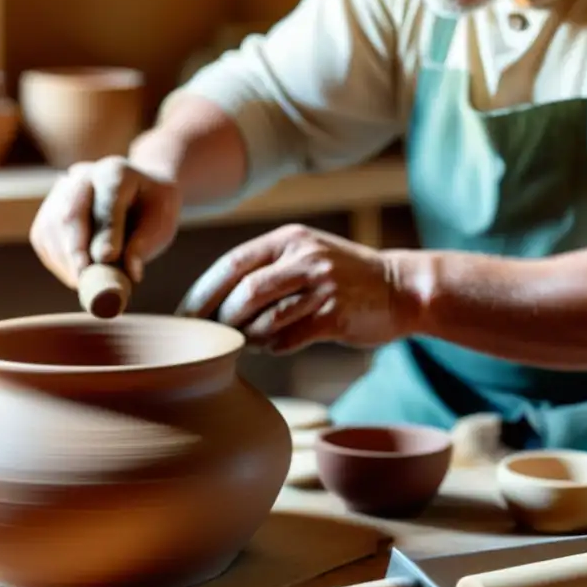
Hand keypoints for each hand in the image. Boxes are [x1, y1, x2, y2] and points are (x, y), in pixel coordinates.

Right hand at [30, 156, 181, 287]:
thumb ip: (145, 244)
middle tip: (84, 279)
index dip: (106, 229)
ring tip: (86, 284)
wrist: (136, 196)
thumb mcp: (160, 223)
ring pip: (51, 228)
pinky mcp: (48, 214)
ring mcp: (60, 194)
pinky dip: (57, 262)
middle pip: (71, 213)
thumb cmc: (151, 212)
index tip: (107, 257)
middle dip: (76, 249)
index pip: (108, 200)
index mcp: (115, 172)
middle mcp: (83, 177)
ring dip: (65, 261)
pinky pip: (43, 239)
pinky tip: (75, 275)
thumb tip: (129, 272)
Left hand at [176, 224, 406, 353]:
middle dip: (219, 319)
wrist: (402, 288)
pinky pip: (289, 338)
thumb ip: (267, 268)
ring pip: (265, 317)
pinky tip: (271, 347)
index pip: (232, 264)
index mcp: (289, 239)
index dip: (202, 292)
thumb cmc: (343, 277)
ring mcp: (321, 286)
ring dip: (247, 336)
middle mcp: (304, 258)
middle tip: (207, 338)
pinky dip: (272, 347)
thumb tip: (216, 300)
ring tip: (244, 342)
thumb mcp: (306, 254)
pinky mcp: (335, 316)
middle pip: (244, 292)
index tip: (185, 316)